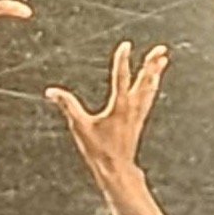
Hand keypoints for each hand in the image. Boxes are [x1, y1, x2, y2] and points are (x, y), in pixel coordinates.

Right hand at [45, 41, 168, 176]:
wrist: (117, 169)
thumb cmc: (99, 150)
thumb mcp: (80, 127)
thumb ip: (67, 106)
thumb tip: (51, 92)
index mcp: (119, 107)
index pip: (121, 78)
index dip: (123, 60)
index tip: (126, 45)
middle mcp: (132, 108)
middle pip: (145, 81)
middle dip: (152, 64)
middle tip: (161, 49)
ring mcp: (138, 114)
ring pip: (151, 89)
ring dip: (156, 73)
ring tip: (162, 59)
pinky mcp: (139, 120)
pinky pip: (149, 98)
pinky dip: (152, 86)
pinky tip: (154, 82)